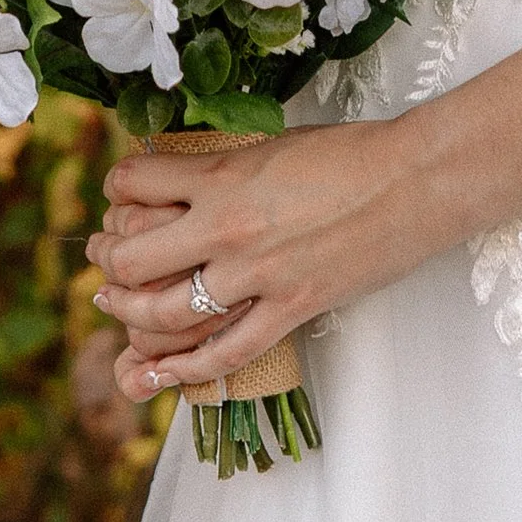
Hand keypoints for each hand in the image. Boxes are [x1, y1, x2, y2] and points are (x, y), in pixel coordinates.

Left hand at [85, 119, 422, 403]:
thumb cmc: (353, 153)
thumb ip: (227, 170)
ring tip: (118, 309)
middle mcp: (227, 228)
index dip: (118, 188)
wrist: (416, 179)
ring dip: (131, 316)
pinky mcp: (290, 310)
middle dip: (109, 260)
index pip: (134, 183)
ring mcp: (257, 276)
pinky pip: (223, 354)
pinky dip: (184, 371)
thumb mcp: (274, 146)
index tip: (121, 195)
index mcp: (223, 176)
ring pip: (164, 315)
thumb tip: (187, 187)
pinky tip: (161, 375)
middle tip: (105, 258)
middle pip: (132, 258)